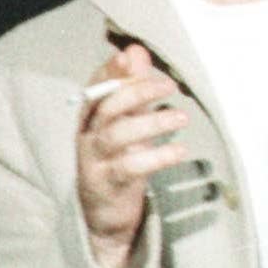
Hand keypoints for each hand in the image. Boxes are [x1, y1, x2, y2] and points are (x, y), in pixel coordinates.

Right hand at [75, 44, 187, 267]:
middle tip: (170, 86)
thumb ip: (132, 90)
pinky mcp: (106, 184)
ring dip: (151, 123)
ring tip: (182, 118)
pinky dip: (156, 157)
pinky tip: (180, 152)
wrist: (105, 216)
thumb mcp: (127, 123)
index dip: (110, 71)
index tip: (130, 57)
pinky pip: (130, 167)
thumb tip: (137, 51)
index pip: (95, 88)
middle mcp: (86, 137)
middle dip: (137, 91)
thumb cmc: (119, 160)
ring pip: (117, 135)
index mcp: (90, 118)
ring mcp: (93, 161)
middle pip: (107, 108)